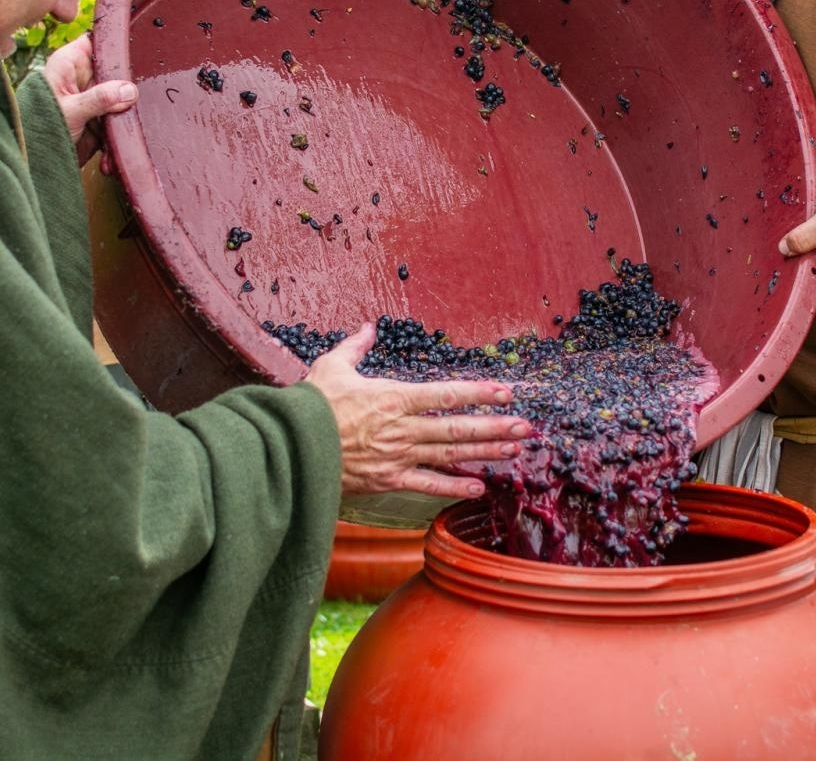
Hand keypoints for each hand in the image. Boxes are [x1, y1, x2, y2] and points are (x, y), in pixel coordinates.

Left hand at [41, 34, 136, 171]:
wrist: (33, 165)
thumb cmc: (37, 129)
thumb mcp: (69, 110)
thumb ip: (100, 98)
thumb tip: (129, 90)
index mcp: (70, 65)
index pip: (96, 42)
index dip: (114, 45)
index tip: (135, 53)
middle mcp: (82, 80)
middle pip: (116, 74)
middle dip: (125, 92)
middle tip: (129, 106)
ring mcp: (91, 101)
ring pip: (120, 102)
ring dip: (120, 122)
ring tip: (113, 138)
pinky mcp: (97, 121)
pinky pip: (116, 125)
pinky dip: (114, 142)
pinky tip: (108, 157)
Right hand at [305, 324, 529, 498]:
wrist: (289, 446)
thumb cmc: (310, 406)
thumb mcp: (331, 366)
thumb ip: (355, 347)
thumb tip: (369, 327)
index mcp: (393, 397)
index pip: (447, 393)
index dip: (480, 393)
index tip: (507, 392)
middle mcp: (402, 427)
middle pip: (458, 427)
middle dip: (495, 427)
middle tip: (526, 427)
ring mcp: (398, 456)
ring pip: (450, 454)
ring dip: (484, 453)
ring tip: (513, 451)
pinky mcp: (388, 480)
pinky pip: (427, 485)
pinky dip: (453, 487)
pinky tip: (478, 487)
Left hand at [778, 182, 815, 303]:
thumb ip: (804, 237)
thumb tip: (783, 249)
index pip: (811, 297)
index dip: (792, 286)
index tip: (776, 272)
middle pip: (808, 286)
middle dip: (791, 273)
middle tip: (775, 257)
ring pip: (810, 274)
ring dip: (797, 262)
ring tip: (784, 248)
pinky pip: (814, 265)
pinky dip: (804, 255)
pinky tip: (795, 244)